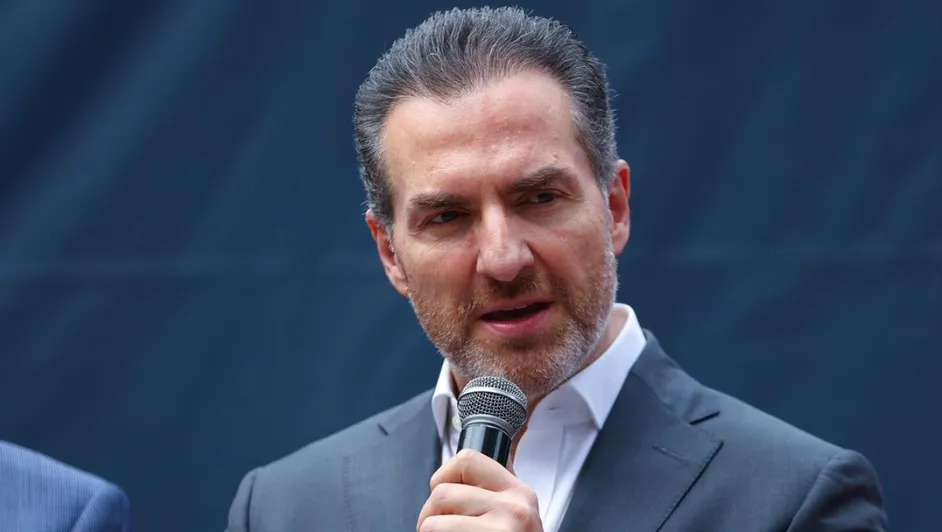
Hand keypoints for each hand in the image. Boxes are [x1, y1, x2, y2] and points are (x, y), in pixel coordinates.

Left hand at [417, 449, 542, 531]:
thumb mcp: (517, 518)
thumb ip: (495, 493)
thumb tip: (461, 472)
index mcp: (521, 493)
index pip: (467, 459)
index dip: (444, 476)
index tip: (442, 499)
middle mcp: (515, 507)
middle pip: (442, 492)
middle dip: (430, 515)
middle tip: (439, 531)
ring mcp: (502, 528)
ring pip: (432, 521)